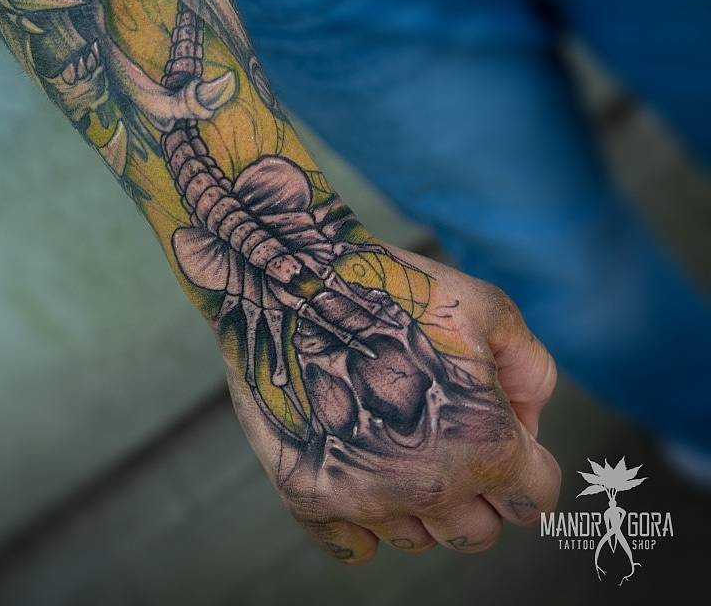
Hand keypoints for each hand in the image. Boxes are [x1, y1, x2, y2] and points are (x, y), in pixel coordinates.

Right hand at [220, 246, 559, 563]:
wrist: (288, 277)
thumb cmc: (388, 284)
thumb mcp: (485, 305)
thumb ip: (530, 371)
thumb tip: (528, 422)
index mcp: (483, 441)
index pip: (534, 499)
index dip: (524, 464)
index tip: (498, 436)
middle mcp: (429, 484)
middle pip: (478, 532)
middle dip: (475, 491)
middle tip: (446, 435)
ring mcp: (365, 496)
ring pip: (418, 540)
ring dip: (418, 503)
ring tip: (393, 436)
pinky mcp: (308, 495)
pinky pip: (355, 545)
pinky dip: (362, 517)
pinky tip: (358, 464)